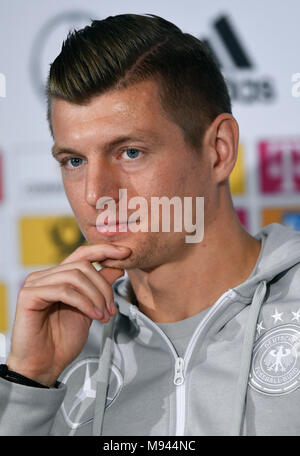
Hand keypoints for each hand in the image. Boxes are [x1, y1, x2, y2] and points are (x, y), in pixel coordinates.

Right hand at [6, 243, 130, 385]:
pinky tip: (93, 315)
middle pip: (83, 265)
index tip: (126, 253)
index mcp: (58, 277)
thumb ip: (100, 287)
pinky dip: (84, 302)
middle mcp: (45, 276)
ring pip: (75, 276)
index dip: (105, 250)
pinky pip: (63, 290)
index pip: (83, 254)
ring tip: (103, 315)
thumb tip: (117, 266)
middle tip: (111, 308)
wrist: (44, 366)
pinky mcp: (29, 295)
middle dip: (103, 287)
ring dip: (96, 296)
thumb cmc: (61, 341)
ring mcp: (35, 284)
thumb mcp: (90, 308)